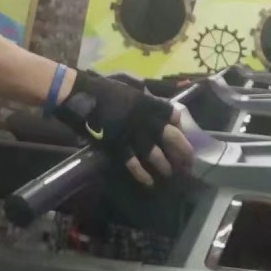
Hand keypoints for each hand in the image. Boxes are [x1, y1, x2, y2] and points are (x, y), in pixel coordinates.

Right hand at [53, 71, 193, 185]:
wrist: (83, 97)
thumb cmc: (105, 90)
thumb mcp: (130, 89)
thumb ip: (144, 98)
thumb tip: (155, 105)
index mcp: (148, 103)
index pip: (173, 115)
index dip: (180, 126)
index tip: (182, 134)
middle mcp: (145, 119)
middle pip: (172, 138)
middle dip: (183, 152)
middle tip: (187, 164)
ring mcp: (132, 134)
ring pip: (156, 154)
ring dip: (165, 166)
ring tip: (169, 173)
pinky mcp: (118, 145)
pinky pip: (134, 163)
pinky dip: (143, 174)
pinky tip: (149, 182)